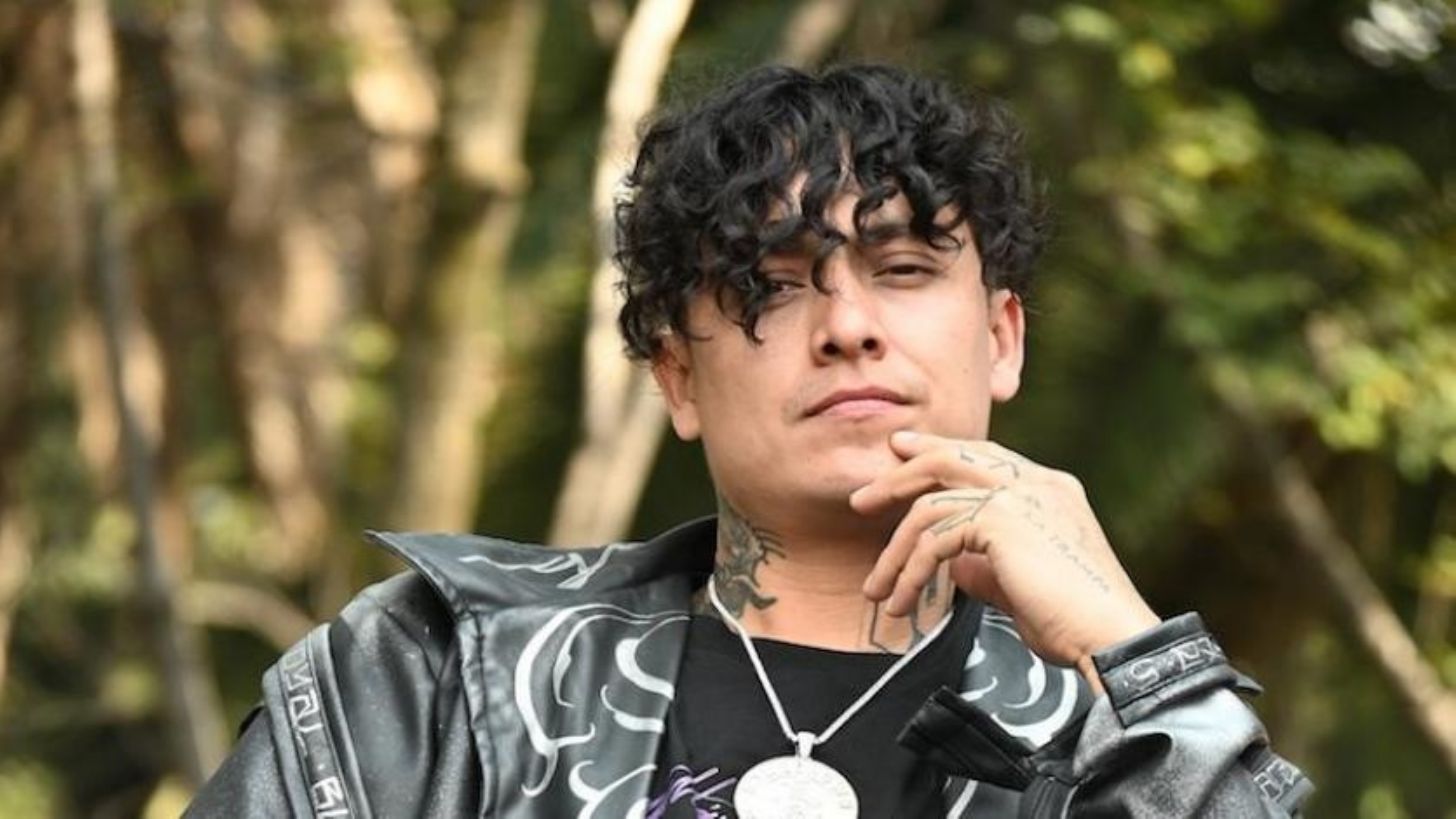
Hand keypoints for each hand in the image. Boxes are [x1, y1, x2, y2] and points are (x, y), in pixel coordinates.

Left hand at [851, 430, 1158, 685]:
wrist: (1111, 637)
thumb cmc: (1074, 621)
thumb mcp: (1022, 585)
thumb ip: (987, 566)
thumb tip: (952, 565)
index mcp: (1048, 488)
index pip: (981, 456)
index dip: (936, 452)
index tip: (899, 452)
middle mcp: (1035, 482)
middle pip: (949, 459)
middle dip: (899, 476)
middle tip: (862, 500)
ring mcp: (1019, 496)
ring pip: (931, 505)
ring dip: (895, 551)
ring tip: (876, 589)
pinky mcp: (1001, 521)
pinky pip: (934, 538)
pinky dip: (909, 572)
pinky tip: (902, 601)